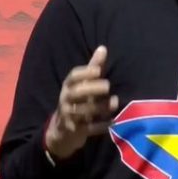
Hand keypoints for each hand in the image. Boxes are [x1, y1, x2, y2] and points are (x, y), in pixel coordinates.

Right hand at [44, 45, 118, 160]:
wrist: (62, 130)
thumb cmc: (77, 101)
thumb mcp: (82, 85)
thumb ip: (93, 68)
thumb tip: (103, 48)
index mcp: (68, 86)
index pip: (73, 77)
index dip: (84, 73)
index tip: (98, 70)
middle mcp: (66, 100)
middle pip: (76, 93)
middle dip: (91, 89)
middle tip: (107, 86)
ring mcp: (69, 116)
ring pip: (82, 111)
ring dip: (99, 107)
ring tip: (115, 102)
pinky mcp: (75, 131)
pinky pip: (88, 128)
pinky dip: (100, 126)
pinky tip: (113, 121)